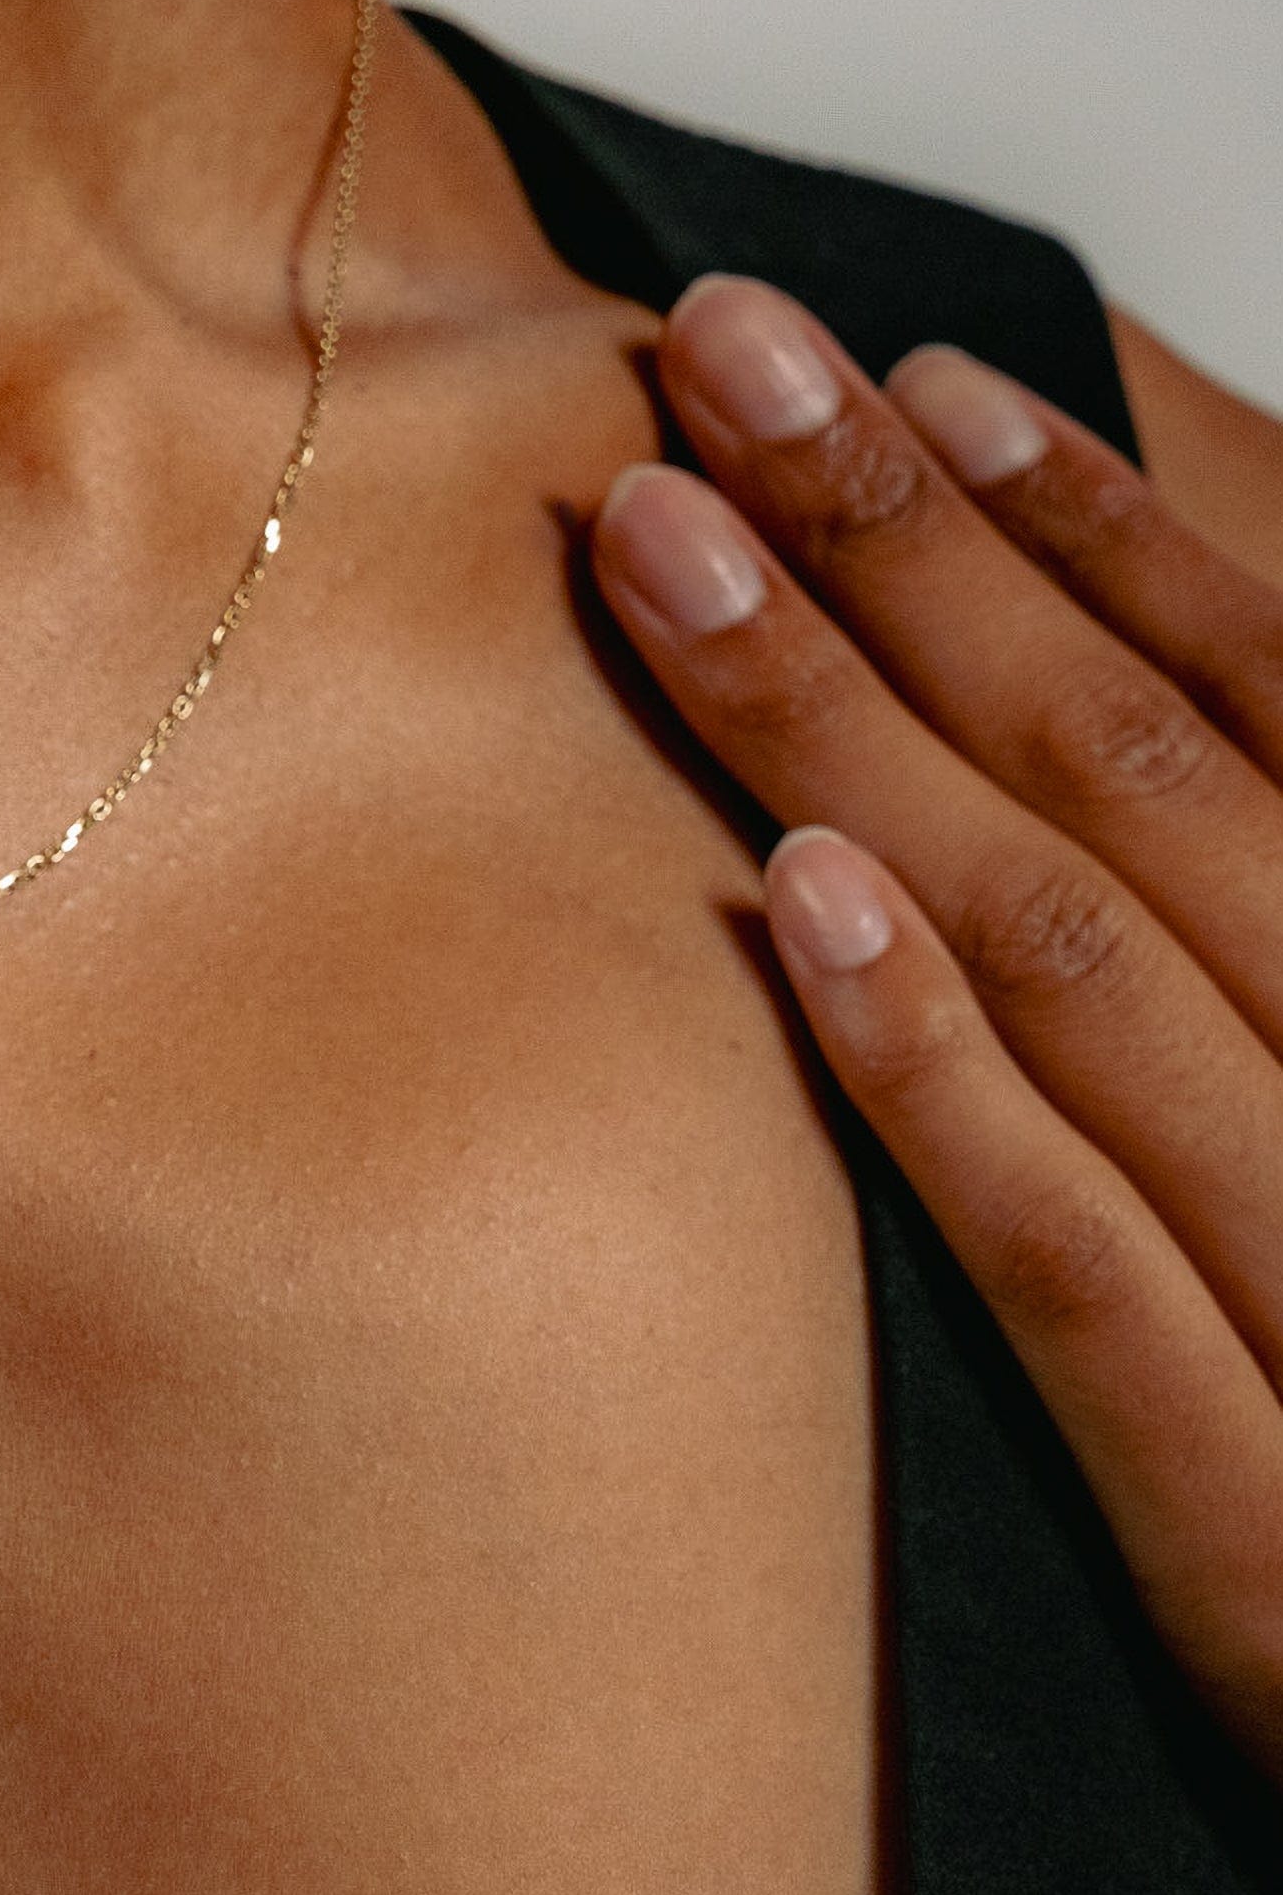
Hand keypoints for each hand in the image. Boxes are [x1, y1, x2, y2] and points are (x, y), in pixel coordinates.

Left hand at [591, 275, 1282, 1778]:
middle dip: (920, 554)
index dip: (1093, 529)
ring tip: (672, 542)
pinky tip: (793, 912)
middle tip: (716, 357)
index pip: (1274, 710)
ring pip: (1092, 956)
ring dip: (868, 733)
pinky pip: (1085, 1268)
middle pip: (1147, 776)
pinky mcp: (1271, 1538)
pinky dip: (947, 1072)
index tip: (915, 371)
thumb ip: (1268, 983)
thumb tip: (1073, 811)